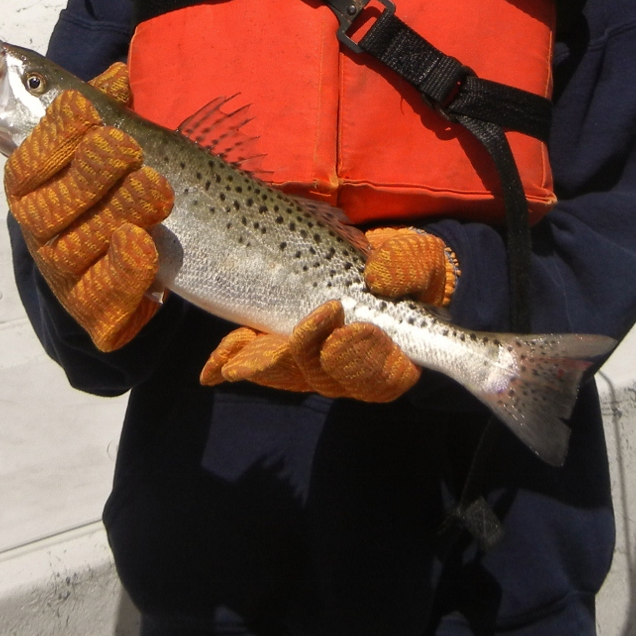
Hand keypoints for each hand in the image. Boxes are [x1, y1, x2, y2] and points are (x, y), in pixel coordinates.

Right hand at [6, 62, 173, 351]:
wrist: (130, 275)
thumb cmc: (114, 197)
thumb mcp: (113, 152)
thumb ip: (110, 113)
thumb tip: (117, 76)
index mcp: (35, 192)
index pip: (27, 166)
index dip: (51, 137)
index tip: (82, 108)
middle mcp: (42, 237)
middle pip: (52, 209)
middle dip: (90, 174)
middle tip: (127, 146)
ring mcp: (67, 281)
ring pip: (81, 251)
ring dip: (119, 213)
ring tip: (154, 186)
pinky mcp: (97, 317)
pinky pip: (104, 300)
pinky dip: (124, 273)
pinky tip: (143, 243)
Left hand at [199, 226, 454, 400]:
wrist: (362, 255)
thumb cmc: (400, 264)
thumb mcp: (418, 257)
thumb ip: (410, 266)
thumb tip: (380, 280)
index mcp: (393, 353)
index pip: (385, 375)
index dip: (368, 363)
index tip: (347, 333)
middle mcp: (348, 366)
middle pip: (327, 380)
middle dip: (307, 358)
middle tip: (295, 334)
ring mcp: (310, 358)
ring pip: (288, 373)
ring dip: (267, 365)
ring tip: (243, 358)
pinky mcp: (277, 344)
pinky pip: (255, 363)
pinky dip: (236, 361)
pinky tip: (217, 364)